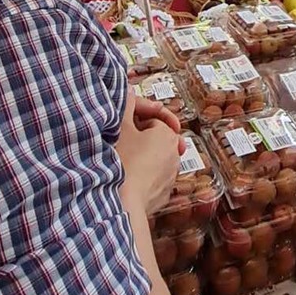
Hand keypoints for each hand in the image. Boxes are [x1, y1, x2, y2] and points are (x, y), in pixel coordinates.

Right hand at [117, 92, 181, 213]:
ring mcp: (171, 176)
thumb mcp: (121, 128)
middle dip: (140, 139)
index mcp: (168, 134)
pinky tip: (127, 179)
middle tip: (120, 143)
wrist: (124, 203)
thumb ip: (126, 105)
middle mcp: (175, 154)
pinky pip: (153, 179)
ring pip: (155, 160)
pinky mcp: (164, 194)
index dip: (136, 120)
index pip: (153, 120)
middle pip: (156, 139)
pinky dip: (143, 176)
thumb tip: (129, 91)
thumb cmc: (123, 161)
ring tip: (122, 161)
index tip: (123, 125)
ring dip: (142, 158)